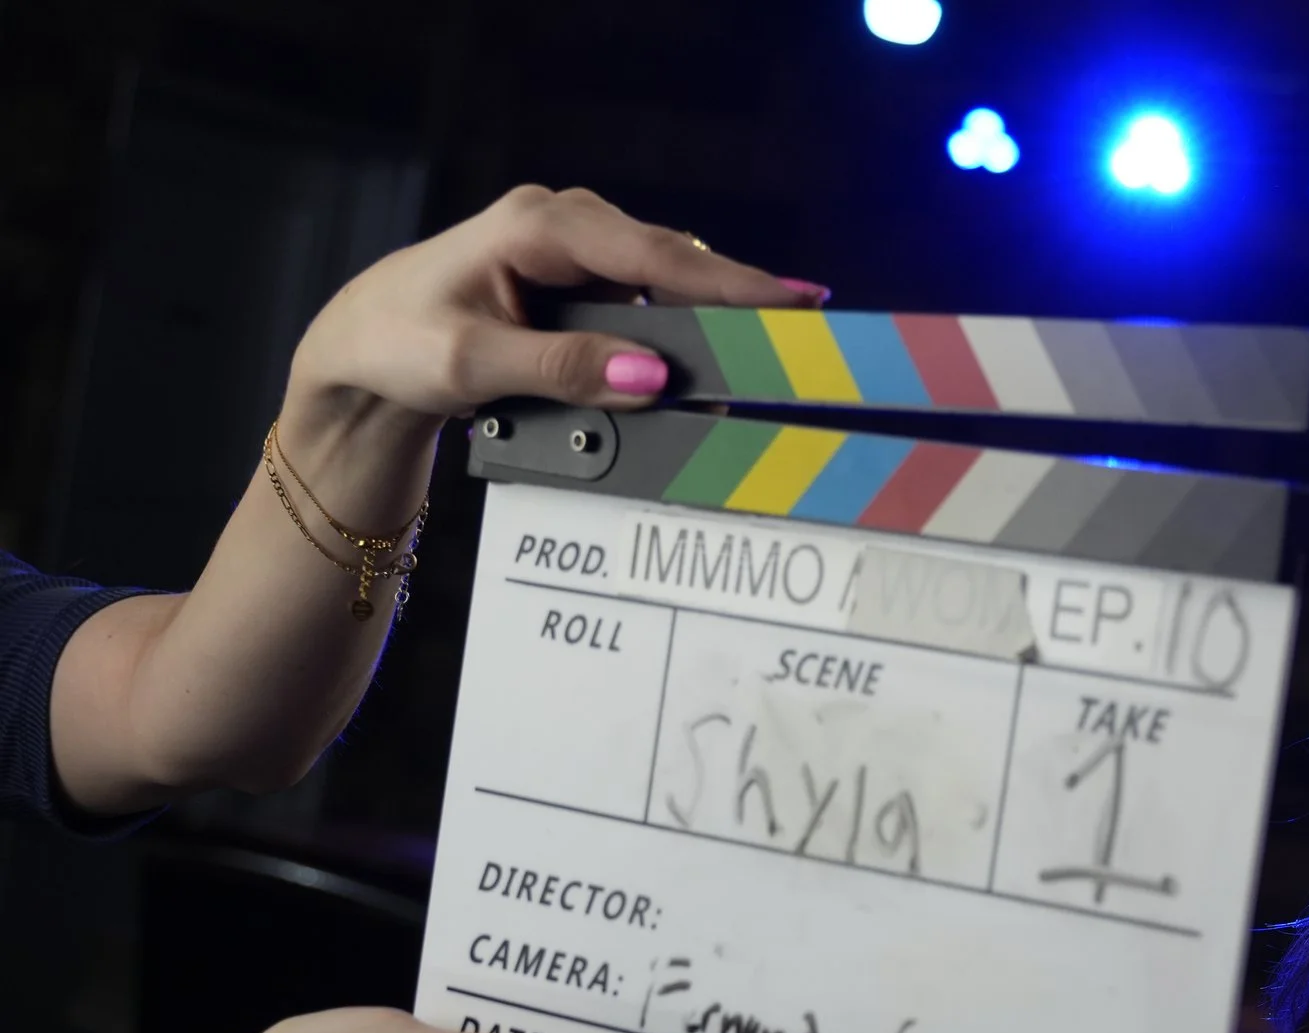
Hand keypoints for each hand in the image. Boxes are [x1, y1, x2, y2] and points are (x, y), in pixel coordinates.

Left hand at [286, 182, 816, 433]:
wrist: (360, 349)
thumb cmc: (399, 345)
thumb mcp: (470, 364)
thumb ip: (562, 369)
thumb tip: (651, 377)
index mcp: (538, 225)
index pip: (653, 254)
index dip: (731, 282)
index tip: (796, 303)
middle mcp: (566, 226)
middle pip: (674, 265)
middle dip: (732, 309)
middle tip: (796, 346)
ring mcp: (576, 254)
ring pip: (665, 288)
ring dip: (700, 334)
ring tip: (740, 379)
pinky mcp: (580, 286)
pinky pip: (645, 309)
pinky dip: (670, 343)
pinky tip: (685, 381)